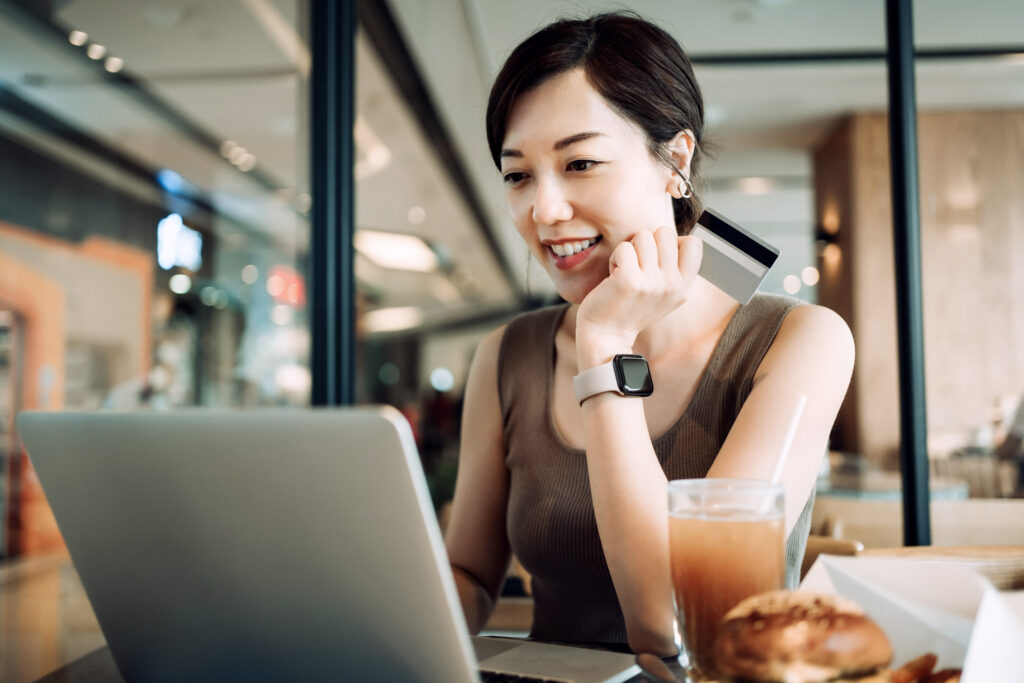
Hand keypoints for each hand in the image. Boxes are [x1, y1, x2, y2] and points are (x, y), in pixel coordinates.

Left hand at [576, 225, 701, 361]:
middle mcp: (672, 284)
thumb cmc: (633, 308)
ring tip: (626, 271)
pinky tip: (614, 276)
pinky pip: (624, 247)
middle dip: (647, 243)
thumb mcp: (666, 293)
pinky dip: (615, 258)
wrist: (608, 335)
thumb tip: (680, 238)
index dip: (672, 242)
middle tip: (638, 266)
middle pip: (665, 232)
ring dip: (630, 250)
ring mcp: (652, 282)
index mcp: (684, 286)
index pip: (694, 243)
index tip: (658, 259)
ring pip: (643, 236)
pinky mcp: (629, 280)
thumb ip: (676, 268)